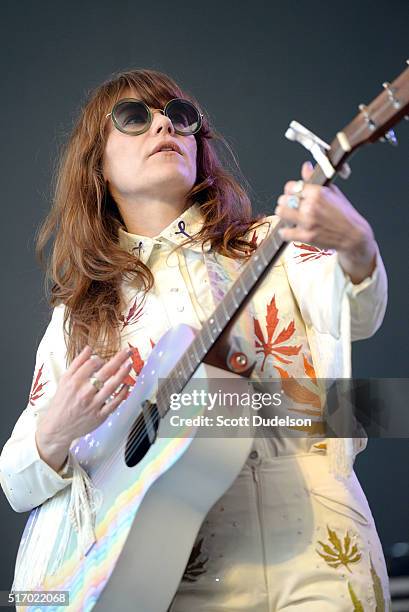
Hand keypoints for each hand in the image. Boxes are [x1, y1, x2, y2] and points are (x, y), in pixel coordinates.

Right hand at [35, 346, 132, 470]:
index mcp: (74, 382)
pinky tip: (127, 385)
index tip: (103, 359)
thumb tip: (89, 348)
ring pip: (112, 387)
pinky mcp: (100, 416)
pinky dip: (123, 393)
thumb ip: (77, 363)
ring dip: (123, 374)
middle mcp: (84, 392)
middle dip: (119, 359)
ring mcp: (93, 405)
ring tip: (129, 364)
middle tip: (127, 351)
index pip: (92, 364)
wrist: (57, 427)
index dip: (100, 359)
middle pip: (106, 372)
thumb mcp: (64, 380)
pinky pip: (115, 403)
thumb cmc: (62, 402)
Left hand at [274, 161, 376, 282]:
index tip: (293, 194)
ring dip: (284, 215)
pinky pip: (285, 233)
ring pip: (281, 213)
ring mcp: (308, 222)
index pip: (291, 186)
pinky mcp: (306, 237)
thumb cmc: (344, 214)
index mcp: (318, 193)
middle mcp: (311, 206)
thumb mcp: (332, 192)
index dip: (290, 190)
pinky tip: (292, 230)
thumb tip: (306, 166)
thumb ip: (315, 180)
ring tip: (290, 217)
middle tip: (291, 207)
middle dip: (286, 203)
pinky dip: (286, 232)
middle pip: (283, 200)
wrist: (353, 235)